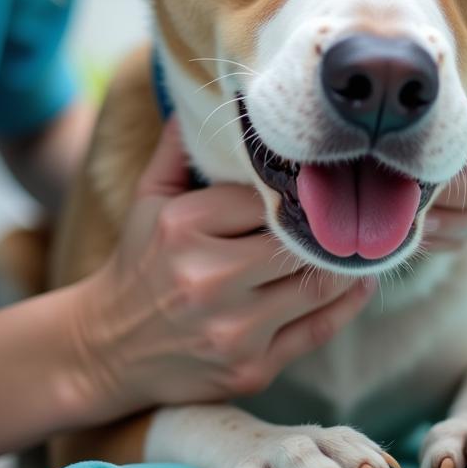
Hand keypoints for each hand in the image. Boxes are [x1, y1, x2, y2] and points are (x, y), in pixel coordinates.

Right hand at [70, 117, 376, 420]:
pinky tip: (360, 281)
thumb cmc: (137, 263)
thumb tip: (213, 98)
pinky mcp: (250, 369)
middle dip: (328, 225)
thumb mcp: (148, 198)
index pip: (264, 197)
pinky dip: (348, 304)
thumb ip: (181, 149)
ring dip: (347, 262)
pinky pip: (318, 330)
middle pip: (297, 242)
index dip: (296, 188)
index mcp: (183, 228)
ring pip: (318, 285)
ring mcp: (231, 330)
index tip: (320, 180)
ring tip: (362, 240)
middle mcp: (206, 280)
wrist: (104, 350)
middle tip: (354, 207)